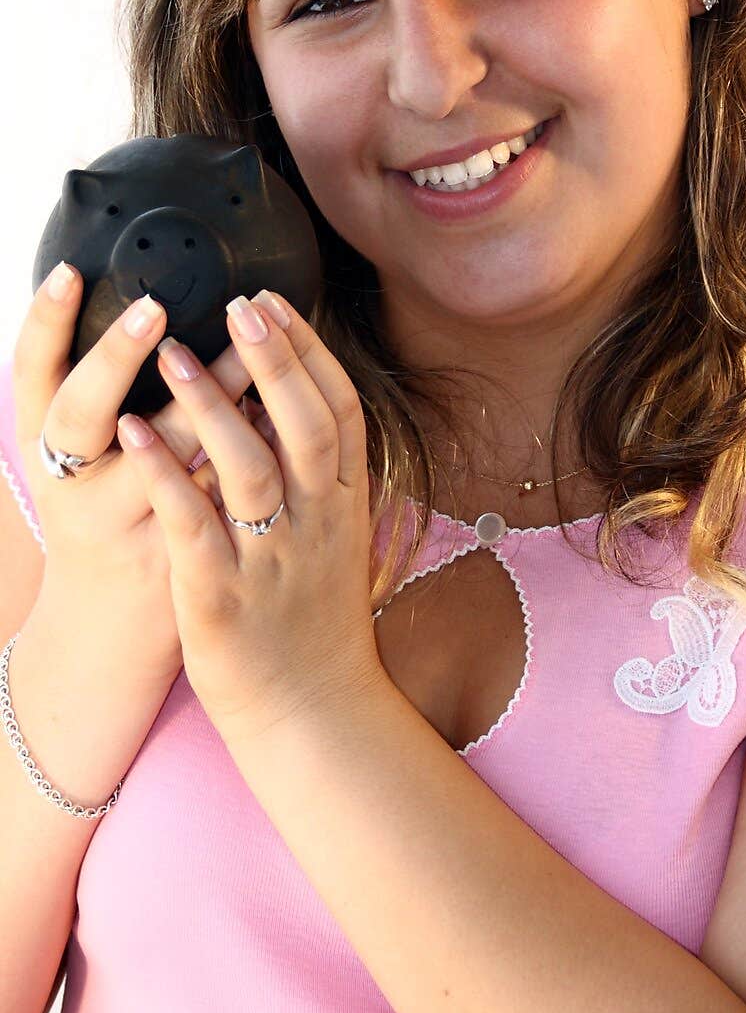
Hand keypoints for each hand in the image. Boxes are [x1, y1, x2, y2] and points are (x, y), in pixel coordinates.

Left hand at [115, 289, 384, 748]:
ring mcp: (271, 559)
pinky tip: (133, 432)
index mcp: (344, 503)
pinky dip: (165, 472)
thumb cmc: (315, 618)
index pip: (339, 409)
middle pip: (303, 424)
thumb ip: (318, 473)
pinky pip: (191, 522)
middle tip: (238, 304)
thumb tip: (286, 397)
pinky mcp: (222, 595)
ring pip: (249, 466)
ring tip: (172, 350)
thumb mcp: (337, 537)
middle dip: (273, 358)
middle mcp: (315, 523)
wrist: (313, 712)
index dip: (309, 351)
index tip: (274, 301)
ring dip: (212, 403)